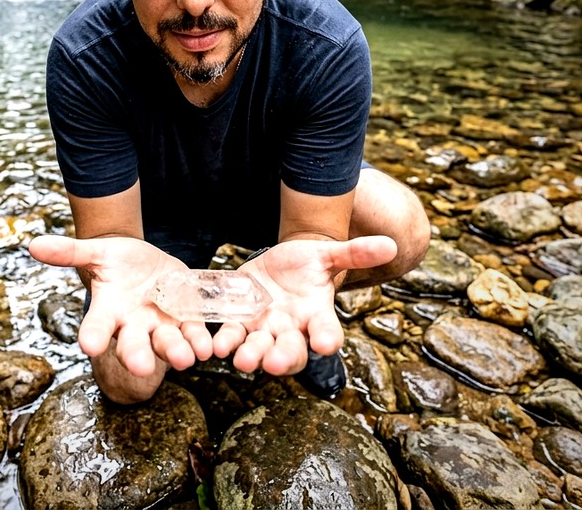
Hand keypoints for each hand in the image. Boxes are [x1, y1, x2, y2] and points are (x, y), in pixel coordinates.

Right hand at [29, 234, 212, 377]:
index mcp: (109, 311)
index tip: (89, 345)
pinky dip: (201, 340)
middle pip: (133, 344)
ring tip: (184, 358)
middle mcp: (133, 325)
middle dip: (137, 355)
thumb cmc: (118, 262)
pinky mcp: (187, 320)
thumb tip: (32, 244)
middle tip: (141, 366)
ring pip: (168, 343)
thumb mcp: (98, 252)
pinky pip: (195, 333)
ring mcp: (161, 326)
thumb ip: (70, 252)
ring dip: (176, 351)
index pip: (96, 327)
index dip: (93, 336)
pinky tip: (209, 346)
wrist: (147, 264)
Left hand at [212, 235, 396, 375]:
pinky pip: (231, 335)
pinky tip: (216, 345)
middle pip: (290, 351)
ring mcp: (264, 328)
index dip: (326, 338)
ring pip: (259, 348)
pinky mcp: (239, 321)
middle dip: (282, 358)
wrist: (278, 264)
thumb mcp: (327, 255)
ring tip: (242, 360)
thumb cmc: (307, 264)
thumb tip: (391, 244)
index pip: (326, 331)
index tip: (324, 344)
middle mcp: (291, 329)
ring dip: (251, 355)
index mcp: (316, 314)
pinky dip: (224, 341)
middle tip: (274, 363)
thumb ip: (355, 253)